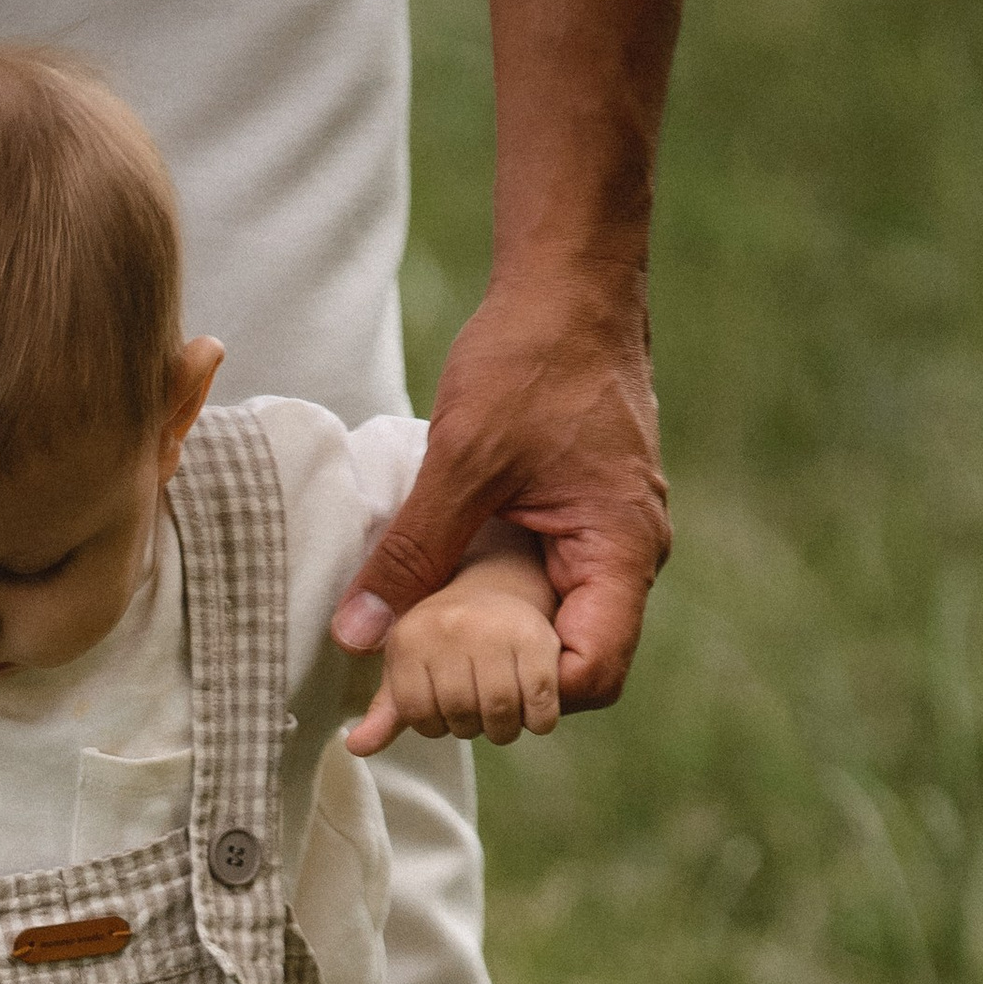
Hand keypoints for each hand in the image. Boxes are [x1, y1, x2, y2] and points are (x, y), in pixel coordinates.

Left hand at [331, 268, 671, 711]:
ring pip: (549, 629)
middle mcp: (625, 556)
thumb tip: (357, 637)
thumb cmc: (533, 358)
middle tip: (417, 692)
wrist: (567, 287)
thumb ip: (414, 552)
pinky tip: (431, 607)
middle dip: (496, 687)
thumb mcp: (462, 458)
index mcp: (620, 549)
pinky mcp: (577, 523)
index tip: (452, 691)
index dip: (525, 697)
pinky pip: (538, 588)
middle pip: (568, 667)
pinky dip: (489, 609)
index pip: (590, 674)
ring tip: (413, 658)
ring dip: (488, 650)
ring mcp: (604, 541)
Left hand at [346, 540, 563, 755]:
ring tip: (503, 710)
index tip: (445, 708)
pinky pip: (540, 706)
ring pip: (499, 716)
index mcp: (410, 636)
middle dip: (470, 727)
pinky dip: (539, 721)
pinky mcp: (537, 637)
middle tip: (478, 709)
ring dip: (504, 729)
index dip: (434, 724)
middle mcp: (449, 628)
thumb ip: (387, 708)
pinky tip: (533, 707)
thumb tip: (357, 746)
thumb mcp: (409, 664)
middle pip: (459, 717)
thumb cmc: (447, 636)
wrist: (500, 584)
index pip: (417, 715)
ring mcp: (494, 631)